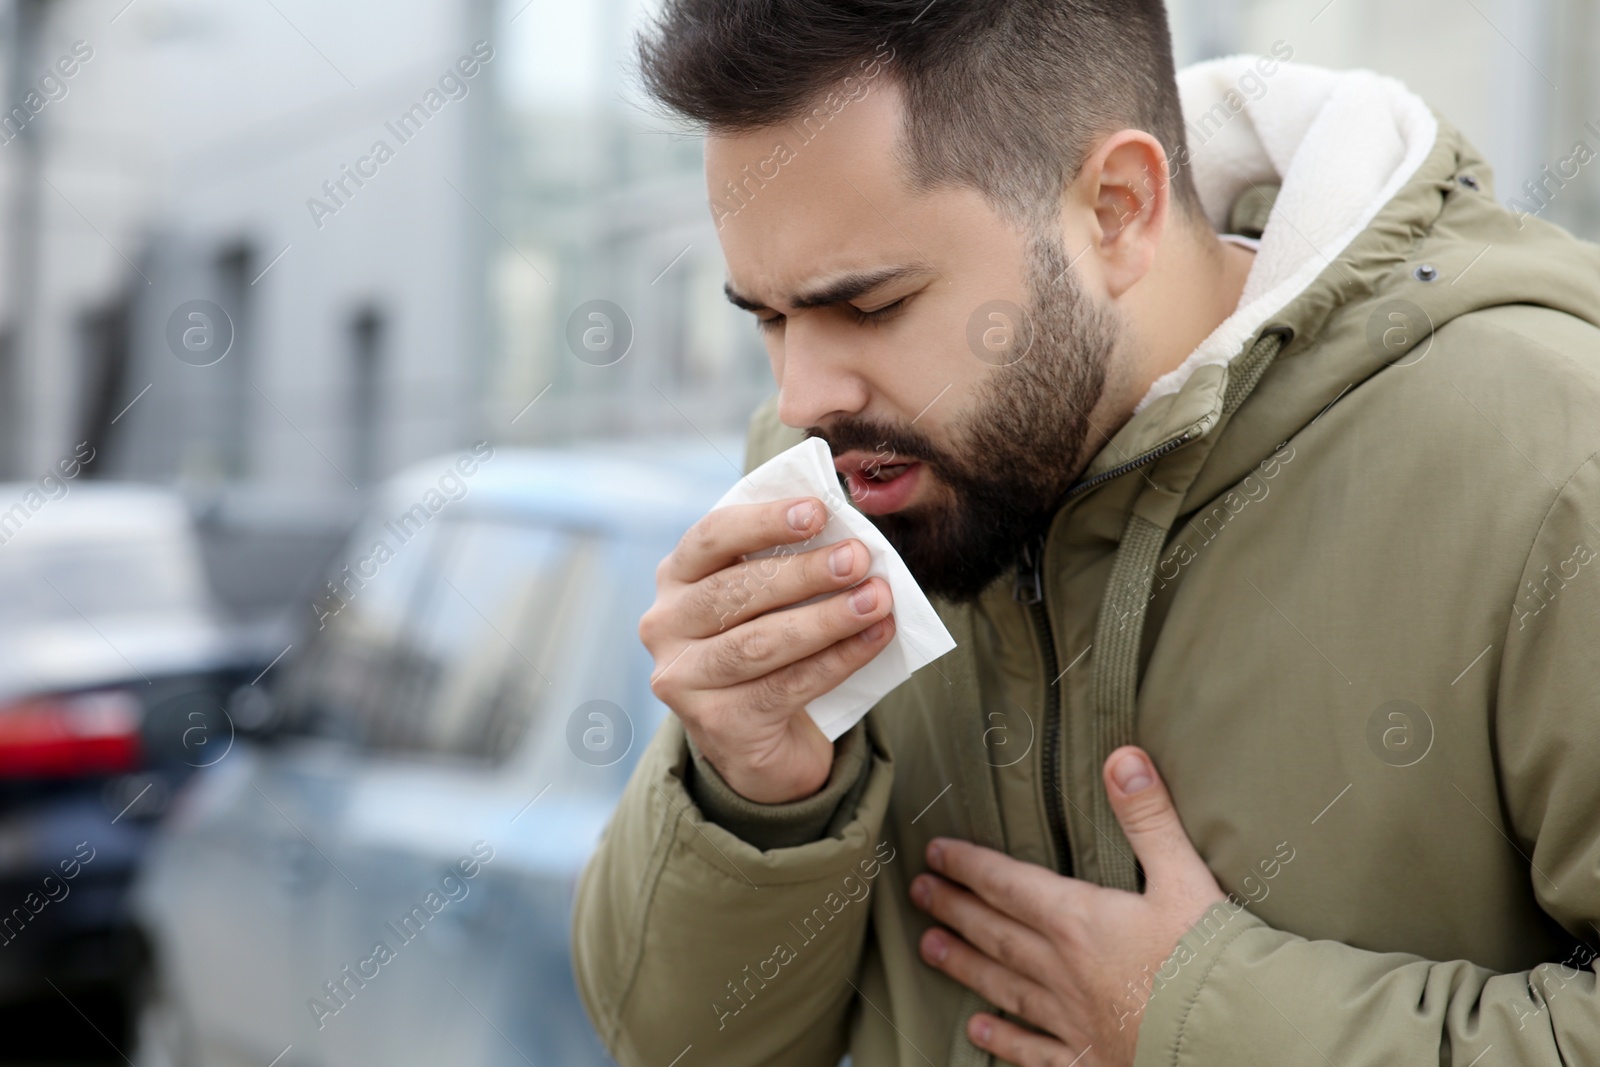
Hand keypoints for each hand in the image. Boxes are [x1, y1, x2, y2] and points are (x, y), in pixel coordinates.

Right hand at [640, 497, 894, 803]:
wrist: (760, 744)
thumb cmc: (768, 651)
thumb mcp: (765, 600)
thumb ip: (787, 564)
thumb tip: (848, 538)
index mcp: (676, 577)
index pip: (712, 536)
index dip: (764, 521)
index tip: (818, 511)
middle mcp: (664, 625)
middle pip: (736, 591)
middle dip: (804, 572)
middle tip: (859, 559)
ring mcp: (682, 678)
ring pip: (760, 643)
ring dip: (826, 619)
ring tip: (876, 601)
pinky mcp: (715, 722)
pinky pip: (785, 686)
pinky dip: (837, 660)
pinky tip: (873, 639)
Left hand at [909, 747, 1224, 1065]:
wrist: (1235, 1041)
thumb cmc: (1211, 959)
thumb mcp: (1185, 877)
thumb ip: (1148, 817)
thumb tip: (1122, 758)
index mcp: (1080, 921)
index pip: (1008, 884)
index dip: (968, 865)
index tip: (935, 852)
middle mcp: (1063, 970)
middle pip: (994, 932)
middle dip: (954, 908)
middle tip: (918, 892)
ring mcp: (1071, 1019)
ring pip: (1002, 986)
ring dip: (963, 965)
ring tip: (929, 948)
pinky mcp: (1087, 1060)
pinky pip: (1033, 1051)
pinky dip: (1003, 1040)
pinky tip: (977, 1032)